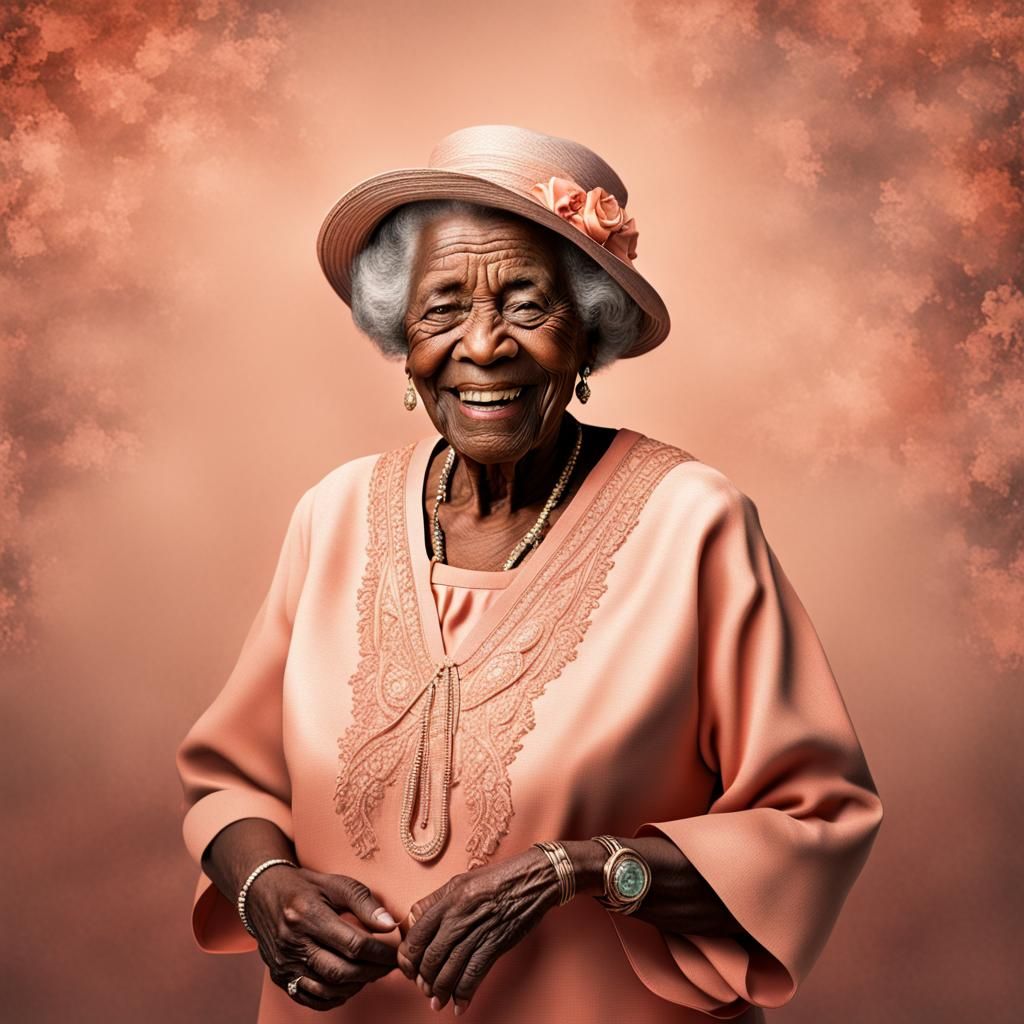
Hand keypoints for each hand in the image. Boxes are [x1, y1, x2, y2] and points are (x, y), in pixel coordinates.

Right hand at [245, 866, 399, 1010]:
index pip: (353, 944)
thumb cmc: (304, 887)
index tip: (396, 952)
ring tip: (372, 973)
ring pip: (327, 989)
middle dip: (372, 972)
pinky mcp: (279, 977)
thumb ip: (364, 902)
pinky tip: (349, 984)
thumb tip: (389, 924)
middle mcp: (292, 943)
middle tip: (389, 966)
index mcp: (307, 915)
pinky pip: (311, 998)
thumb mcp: (335, 883)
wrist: (261, 894)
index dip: (380, 952)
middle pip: (340, 971)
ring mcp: (284, 964)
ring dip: (356, 985)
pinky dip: (335, 996)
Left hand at [396, 848, 560, 1014]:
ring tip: (437, 1000)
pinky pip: (473, 975)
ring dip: (440, 991)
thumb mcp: (461, 881)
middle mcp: (459, 916)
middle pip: (430, 957)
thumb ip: (436, 900)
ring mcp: (477, 932)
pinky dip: (464, 994)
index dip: (408, 957)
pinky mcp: (495, 944)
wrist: (532, 880)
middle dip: (423, 979)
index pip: (416, 935)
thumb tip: (416, 920)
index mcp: (448, 899)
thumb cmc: (497, 878)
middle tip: (423, 986)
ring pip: (449, 970)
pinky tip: (459, 1004)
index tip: (409, 967)